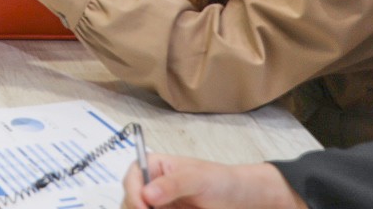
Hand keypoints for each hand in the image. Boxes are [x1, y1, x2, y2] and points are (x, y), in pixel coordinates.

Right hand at [120, 155, 304, 208]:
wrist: (242, 200)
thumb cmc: (221, 181)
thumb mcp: (197, 178)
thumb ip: (173, 184)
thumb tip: (148, 193)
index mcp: (154, 168)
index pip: (132, 177)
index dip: (133, 192)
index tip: (144, 206)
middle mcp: (152, 188)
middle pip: (130, 201)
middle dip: (138, 208)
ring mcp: (159, 206)